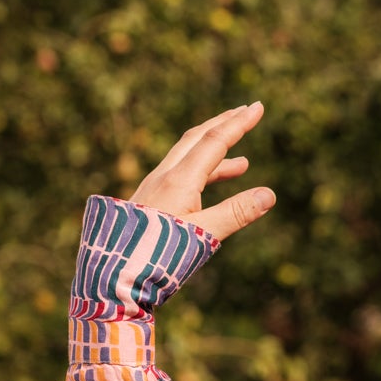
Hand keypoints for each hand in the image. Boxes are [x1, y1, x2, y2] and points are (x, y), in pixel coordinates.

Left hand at [131, 102, 276, 243]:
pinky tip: (207, 187)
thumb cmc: (156, 257)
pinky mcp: (148, 201)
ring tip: (242, 164)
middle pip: (196, 138)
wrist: (111, 274)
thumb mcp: (202, 235)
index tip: (258, 106)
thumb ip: (235, 213)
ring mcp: (153, 188)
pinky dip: (201, 172)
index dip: (238, 123)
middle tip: (245, 111)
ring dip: (214, 152)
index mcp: (179, 180)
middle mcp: (164, 177)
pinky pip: (178, 175)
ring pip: (186, 157)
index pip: (214, 141)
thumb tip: (269, 194)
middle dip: (223, 124)